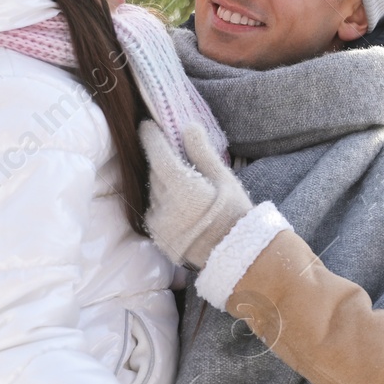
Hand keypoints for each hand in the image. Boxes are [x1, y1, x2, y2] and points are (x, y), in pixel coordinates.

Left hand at [140, 122, 252, 269]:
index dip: (150, 136)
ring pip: (154, 191)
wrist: (235, 258)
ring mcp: (157, 221)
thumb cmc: (234, 215)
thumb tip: (188, 126)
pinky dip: (162, 203)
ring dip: (163, 183)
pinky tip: (181, 207)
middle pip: (154, 171)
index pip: (156, 153)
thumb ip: (202, 152)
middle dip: (161, 160)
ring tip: (185, 187)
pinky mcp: (156, 235)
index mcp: (181, 186)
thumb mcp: (224, 180)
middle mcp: (163, 203)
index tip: (148, 125)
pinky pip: (154, 210)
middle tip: (175, 154)